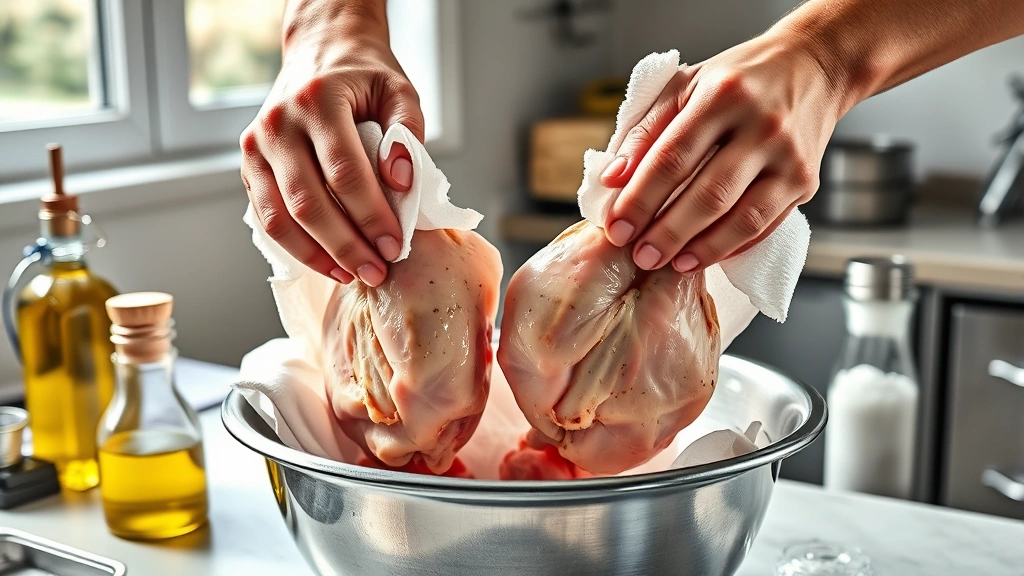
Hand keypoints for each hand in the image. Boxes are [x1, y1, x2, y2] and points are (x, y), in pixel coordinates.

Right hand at [240, 2, 422, 285]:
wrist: (320, 53)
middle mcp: (278, 124)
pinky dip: (298, 248)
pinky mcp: (248, 167)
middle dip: (346, 245)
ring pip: (280, 219)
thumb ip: (406, 133)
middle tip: (377, 271)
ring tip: (354, 275)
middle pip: (309, 202)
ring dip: (318, 256)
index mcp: (316, 100)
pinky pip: (267, 219)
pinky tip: (329, 263)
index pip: (344, 171)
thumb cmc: (363, 77)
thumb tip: (401, 183)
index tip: (395, 244)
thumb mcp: (398, 91)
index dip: (370, 215)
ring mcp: (255, 147)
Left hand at [599, 31, 844, 272]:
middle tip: (640, 256)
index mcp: (722, 95)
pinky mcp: (806, 181)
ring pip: (742, 218)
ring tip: (672, 264)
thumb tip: (612, 179)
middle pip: (708, 194)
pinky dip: (733, 246)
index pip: (672, 157)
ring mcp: (789, 157)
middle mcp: (762, 125)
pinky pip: (766, 225)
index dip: (641, 198)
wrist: (812, 67)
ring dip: (702, 248)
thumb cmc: (738, 80)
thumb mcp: (685, 86)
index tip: (617, 227)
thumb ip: (645, 131)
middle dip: (669, 232)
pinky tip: (705, 256)